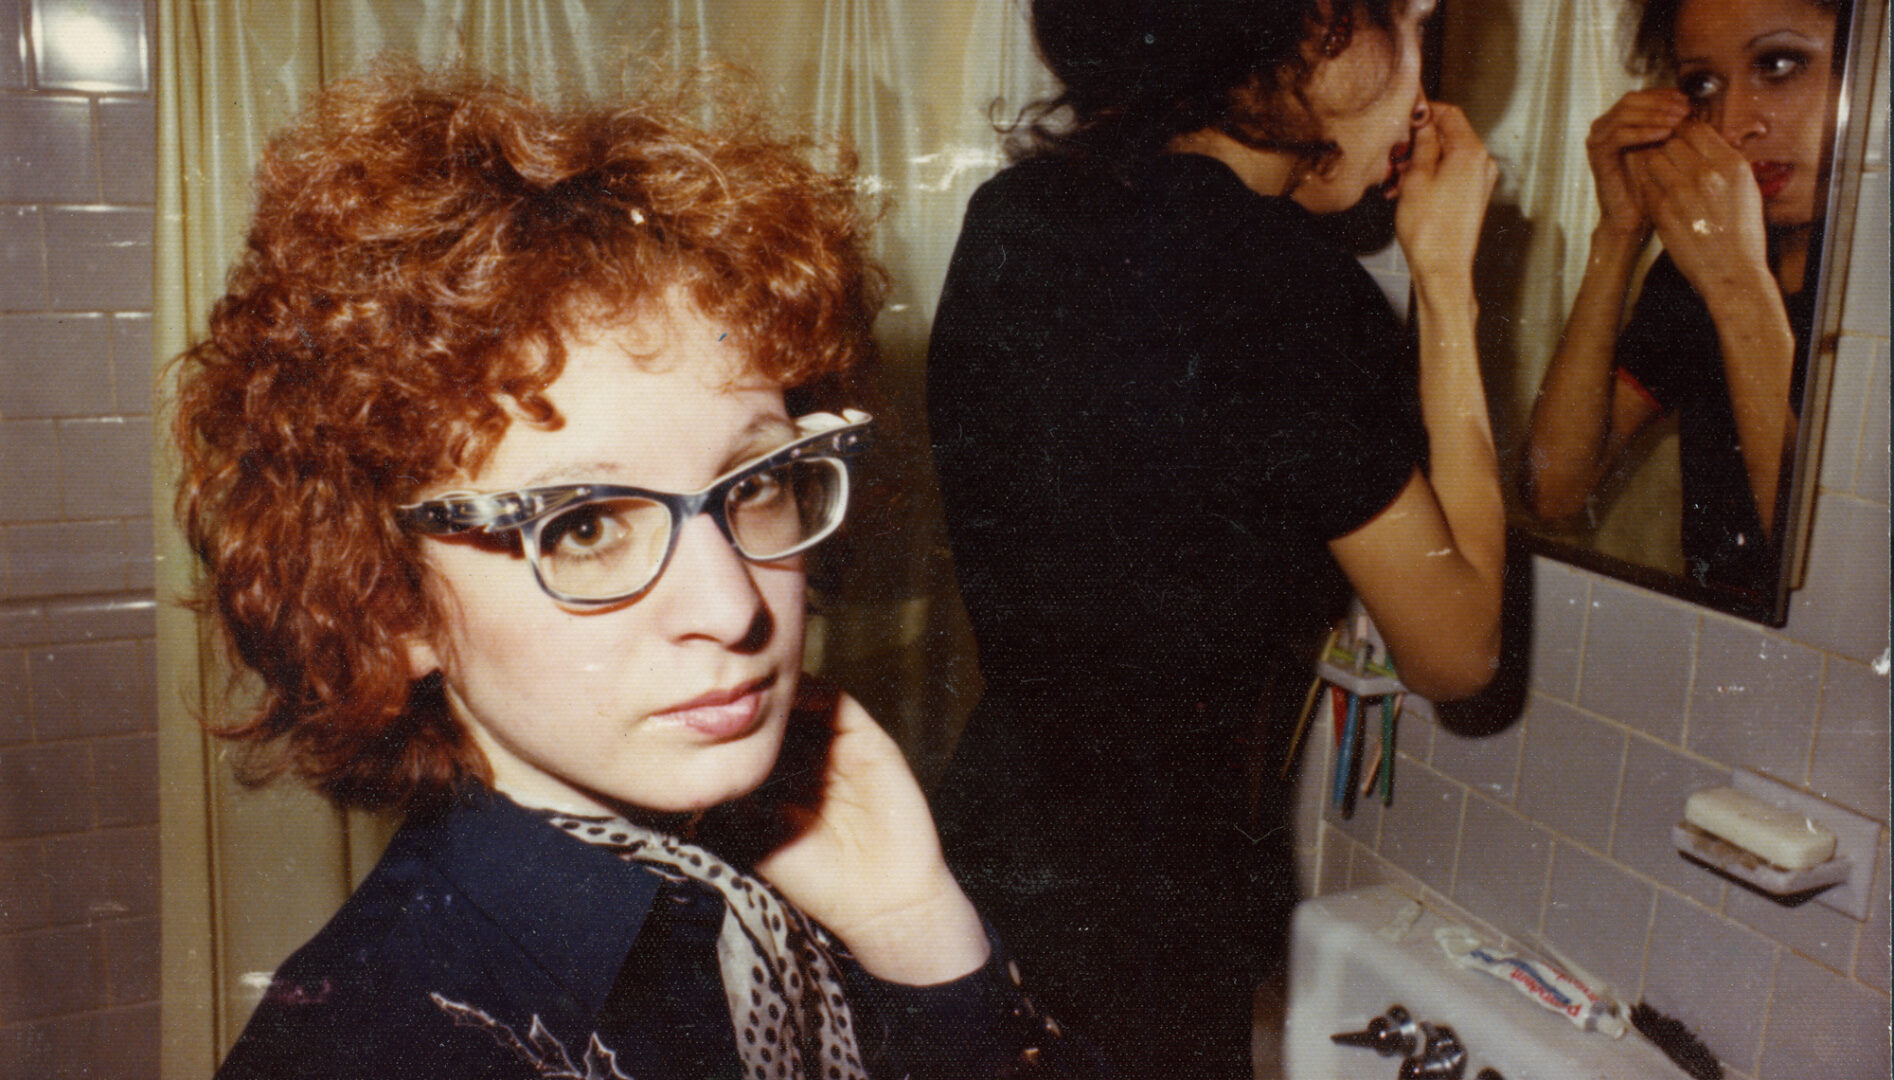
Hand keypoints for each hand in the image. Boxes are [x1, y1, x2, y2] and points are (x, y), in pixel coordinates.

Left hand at [702, 680, 988, 983]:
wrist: (878, 902)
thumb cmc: (814, 880)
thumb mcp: (754, 837)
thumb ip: (731, 798)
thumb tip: (697, 760)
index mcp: (780, 782)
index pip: (750, 738)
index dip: (726, 723)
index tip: (692, 710)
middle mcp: (808, 761)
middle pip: (774, 714)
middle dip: (749, 700)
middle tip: (718, 686)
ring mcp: (838, 749)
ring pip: (804, 701)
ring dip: (778, 690)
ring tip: (749, 685)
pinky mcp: (868, 741)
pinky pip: (839, 703)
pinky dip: (813, 691)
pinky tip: (788, 695)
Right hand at [1395, 102, 1498, 284]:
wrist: (1442, 270)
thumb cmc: (1430, 230)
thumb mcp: (1416, 177)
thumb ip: (1422, 143)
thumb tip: (1421, 119)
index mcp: (1471, 152)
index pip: (1449, 113)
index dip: (1424, 111)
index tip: (1403, 114)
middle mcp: (1481, 163)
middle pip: (1448, 135)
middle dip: (1417, 142)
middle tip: (1392, 155)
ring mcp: (1478, 181)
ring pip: (1445, 157)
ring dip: (1418, 162)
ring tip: (1394, 179)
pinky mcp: (1471, 197)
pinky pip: (1448, 175)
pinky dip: (1427, 177)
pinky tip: (1405, 191)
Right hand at [1586, 88, 1691, 237]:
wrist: (1633, 217)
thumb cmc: (1651, 185)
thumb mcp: (1665, 149)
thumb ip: (1670, 126)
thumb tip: (1691, 105)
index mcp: (1618, 122)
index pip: (1641, 95)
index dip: (1664, 94)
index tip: (1688, 100)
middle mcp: (1604, 128)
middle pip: (1631, 99)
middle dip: (1660, 102)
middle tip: (1685, 109)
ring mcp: (1598, 140)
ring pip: (1624, 113)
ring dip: (1654, 114)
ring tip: (1678, 120)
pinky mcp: (1598, 156)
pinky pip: (1619, 135)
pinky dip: (1643, 131)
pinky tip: (1664, 135)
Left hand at [1624, 119, 1771, 298]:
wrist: (1732, 271)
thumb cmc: (1741, 230)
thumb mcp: (1745, 187)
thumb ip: (1723, 160)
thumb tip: (1700, 140)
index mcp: (1731, 164)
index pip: (1696, 128)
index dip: (1685, 134)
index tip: (1683, 143)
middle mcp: (1706, 173)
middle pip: (1671, 142)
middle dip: (1669, 150)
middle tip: (1673, 165)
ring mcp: (1681, 192)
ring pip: (1654, 160)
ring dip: (1656, 167)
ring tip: (1666, 181)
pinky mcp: (1661, 211)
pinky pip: (1646, 186)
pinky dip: (1651, 189)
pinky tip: (1662, 199)